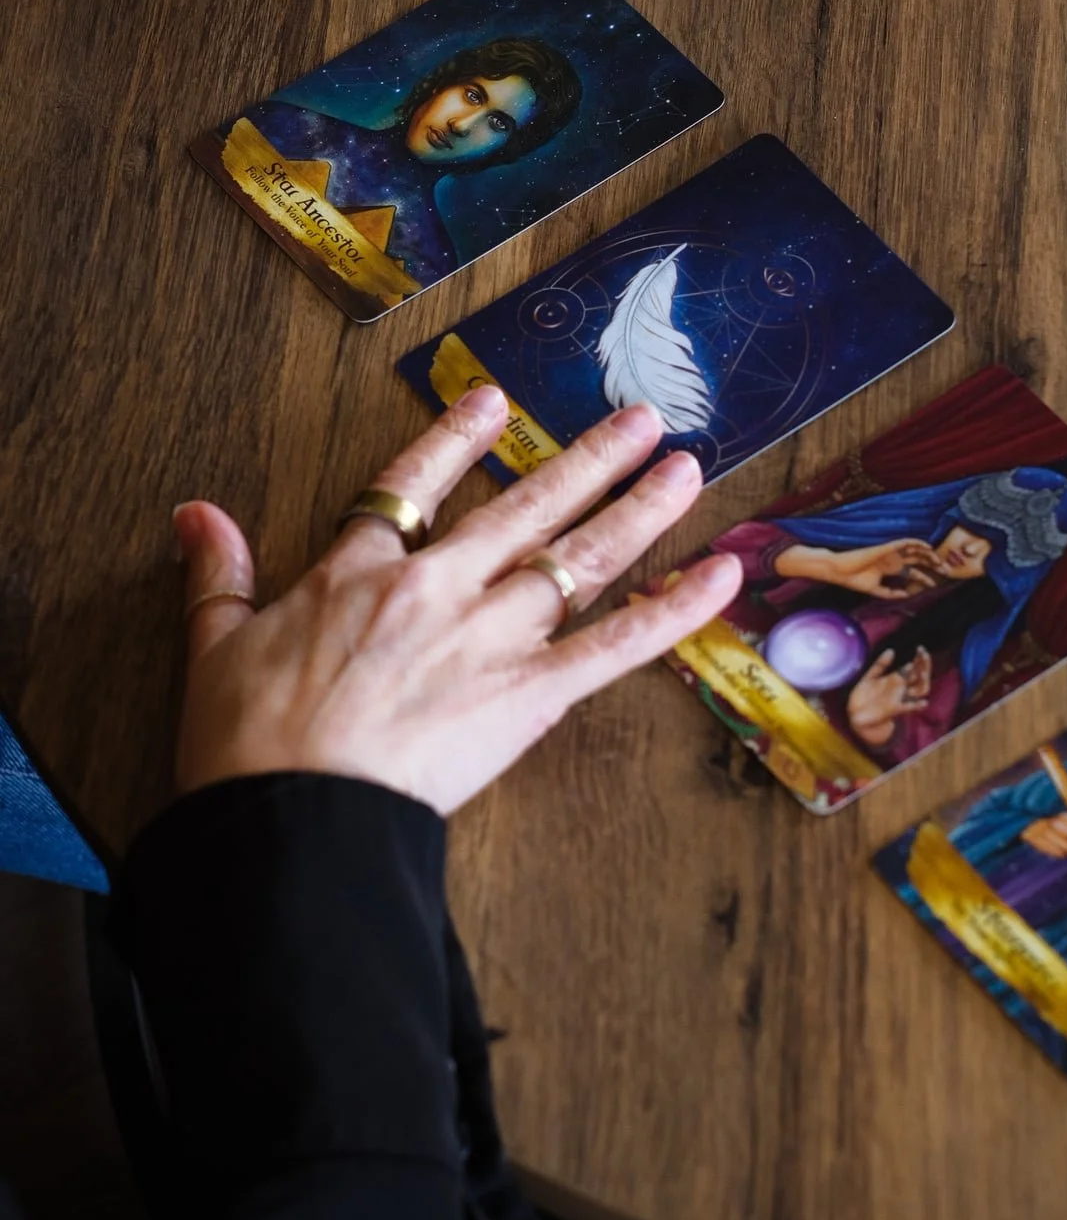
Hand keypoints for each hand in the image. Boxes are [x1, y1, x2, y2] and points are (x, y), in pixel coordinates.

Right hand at [171, 390, 741, 817]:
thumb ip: (217, 573)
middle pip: (524, 504)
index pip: (416, 482)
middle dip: (588, 457)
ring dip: (639, 507)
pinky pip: (616, 643)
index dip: (457, 438)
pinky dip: (673, 609)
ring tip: (685, 465)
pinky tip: (718, 574)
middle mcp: (437, 586)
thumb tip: (194, 514)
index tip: (497, 401)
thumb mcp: (213, 646)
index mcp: (359, 569)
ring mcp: (488, 636)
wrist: (289, 819)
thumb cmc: (246, 743)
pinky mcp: (529, 697)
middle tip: (640, 418)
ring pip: (578, 556)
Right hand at [774, 537, 942, 597]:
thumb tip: (907, 596)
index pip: (913, 573)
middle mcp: (893, 560)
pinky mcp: (886, 547)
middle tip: (947, 571)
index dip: (925, 578)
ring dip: (929, 554)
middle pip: (918, 560)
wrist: (840, 571)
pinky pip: (904, 542)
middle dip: (933, 565)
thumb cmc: (854, 580)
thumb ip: (891, 593)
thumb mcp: (876, 591)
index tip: (935, 585)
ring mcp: (891, 553)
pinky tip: (927, 546)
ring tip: (940, 560)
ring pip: (915, 551)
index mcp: (891, 569)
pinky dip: (916, 543)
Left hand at [846, 645, 931, 745]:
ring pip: (919, 690)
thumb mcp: (870, 677)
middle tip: (924, 654)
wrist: (856, 715)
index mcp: (896, 679)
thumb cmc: (864, 696)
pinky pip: (909, 708)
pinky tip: (924, 703)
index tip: (920, 649)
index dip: (919, 659)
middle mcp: (901, 688)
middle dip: (924, 666)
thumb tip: (892, 650)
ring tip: (922, 673)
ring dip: (923, 682)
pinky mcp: (894, 709)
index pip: (913, 668)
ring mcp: (899, 699)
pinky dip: (917, 706)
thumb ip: (880, 664)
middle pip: (919, 677)